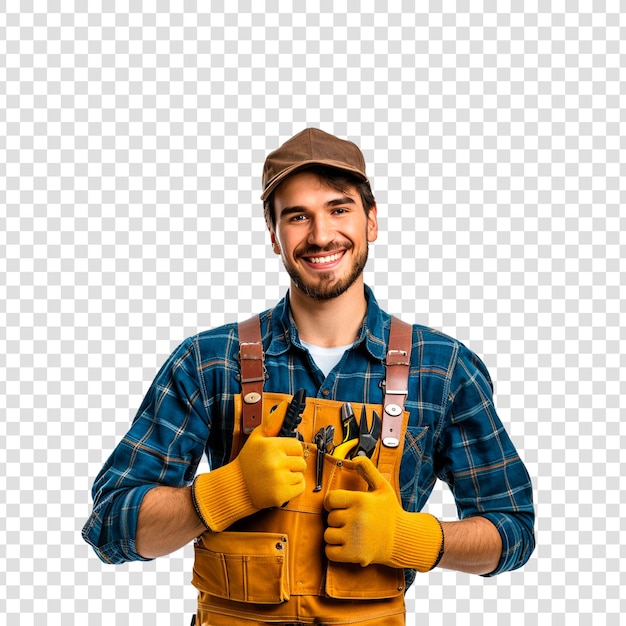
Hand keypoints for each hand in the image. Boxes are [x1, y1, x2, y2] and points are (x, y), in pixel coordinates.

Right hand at [192, 400, 305, 530]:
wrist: (236, 488)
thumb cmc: (248, 461)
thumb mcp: (257, 437)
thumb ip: (273, 421)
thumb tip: (285, 404)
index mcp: (271, 446)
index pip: (297, 446)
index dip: (290, 451)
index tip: (279, 455)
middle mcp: (275, 462)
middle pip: (301, 461)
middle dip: (291, 464)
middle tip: (276, 467)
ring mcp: (278, 480)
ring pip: (300, 475)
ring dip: (291, 476)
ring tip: (275, 477)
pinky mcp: (281, 496)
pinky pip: (300, 488)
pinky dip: (292, 488)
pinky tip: (278, 486)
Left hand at [323, 456, 443, 571]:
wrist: (403, 540)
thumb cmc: (390, 512)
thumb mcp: (382, 486)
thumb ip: (368, 469)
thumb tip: (355, 458)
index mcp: (360, 500)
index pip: (330, 499)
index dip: (332, 502)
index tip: (338, 506)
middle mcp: (356, 518)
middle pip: (330, 518)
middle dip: (337, 519)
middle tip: (350, 521)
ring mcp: (354, 538)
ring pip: (328, 535)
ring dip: (335, 535)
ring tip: (348, 533)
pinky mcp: (354, 555)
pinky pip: (330, 552)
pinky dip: (334, 550)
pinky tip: (345, 545)